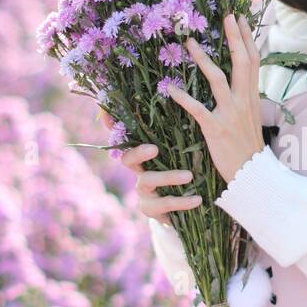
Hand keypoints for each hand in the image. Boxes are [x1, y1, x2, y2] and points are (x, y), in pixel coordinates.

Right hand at [99, 107, 201, 228]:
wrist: (189, 204)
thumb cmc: (185, 167)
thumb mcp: (184, 148)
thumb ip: (181, 129)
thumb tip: (186, 97)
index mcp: (143, 151)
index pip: (124, 135)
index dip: (111, 125)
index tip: (108, 113)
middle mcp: (138, 170)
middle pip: (127, 159)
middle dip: (138, 152)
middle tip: (154, 148)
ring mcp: (142, 190)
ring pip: (147, 181)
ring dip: (168, 177)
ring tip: (189, 176)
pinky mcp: (151, 209)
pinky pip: (164, 204)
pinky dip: (182, 201)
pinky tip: (198, 199)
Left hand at [164, 13, 265, 186]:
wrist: (252, 174)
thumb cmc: (247, 145)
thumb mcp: (252, 117)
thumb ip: (245, 96)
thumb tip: (239, 81)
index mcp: (252, 96)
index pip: (253, 61)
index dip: (247, 39)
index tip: (240, 18)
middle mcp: (243, 101)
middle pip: (242, 63)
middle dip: (234, 38)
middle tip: (226, 16)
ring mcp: (230, 114)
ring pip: (218, 80)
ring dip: (203, 60)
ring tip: (188, 43)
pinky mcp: (215, 129)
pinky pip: (198, 110)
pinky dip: (184, 99)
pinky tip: (170, 89)